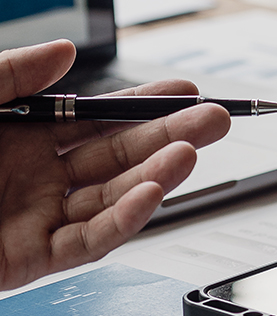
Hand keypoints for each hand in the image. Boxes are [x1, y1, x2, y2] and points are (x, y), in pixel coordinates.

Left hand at [0, 40, 230, 289]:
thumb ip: (10, 74)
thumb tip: (67, 53)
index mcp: (17, 136)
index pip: (97, 119)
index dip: (146, 104)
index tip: (188, 89)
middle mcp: (33, 178)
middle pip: (118, 156)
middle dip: (170, 136)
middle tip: (217, 119)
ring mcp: (33, 220)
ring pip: (113, 197)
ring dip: (158, 175)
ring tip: (194, 151)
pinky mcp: (28, 262)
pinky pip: (88, 241)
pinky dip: (126, 219)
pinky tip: (153, 193)